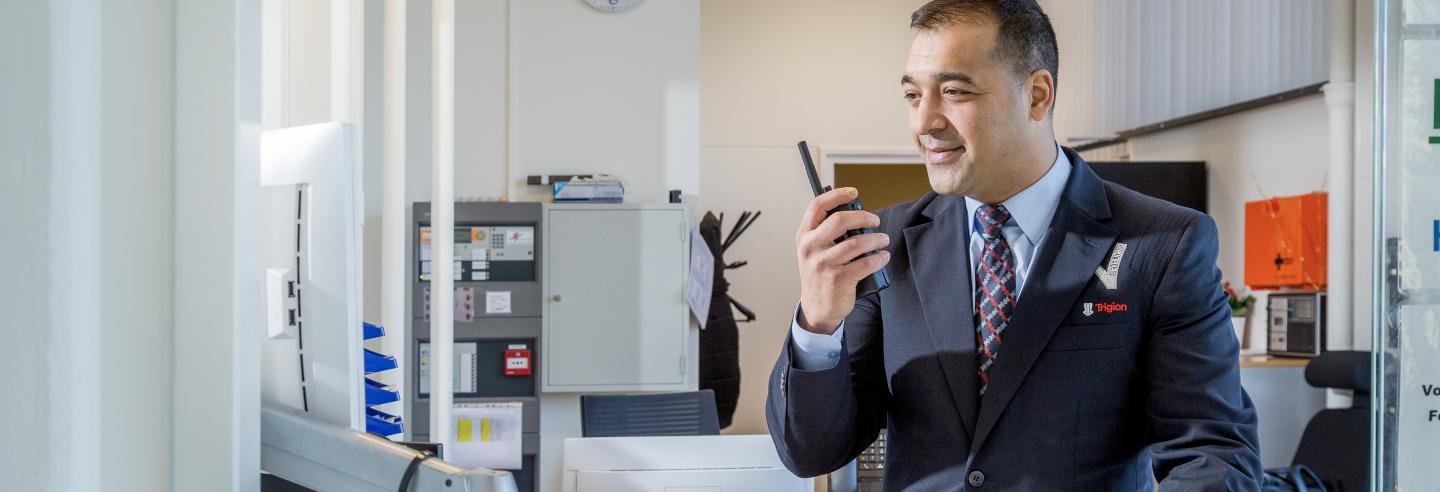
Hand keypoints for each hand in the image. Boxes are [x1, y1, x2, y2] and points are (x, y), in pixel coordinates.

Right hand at [795, 187, 890, 334]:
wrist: (816, 308)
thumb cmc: (819, 275)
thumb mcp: (813, 251)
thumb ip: (826, 232)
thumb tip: (855, 214)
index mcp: (804, 236)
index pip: (817, 206)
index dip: (837, 195)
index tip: (853, 193)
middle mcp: (811, 248)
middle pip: (839, 220)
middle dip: (863, 216)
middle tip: (875, 220)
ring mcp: (824, 264)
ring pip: (856, 243)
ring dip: (876, 239)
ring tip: (883, 240)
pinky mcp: (838, 279)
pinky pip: (865, 263)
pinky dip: (879, 259)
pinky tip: (883, 257)